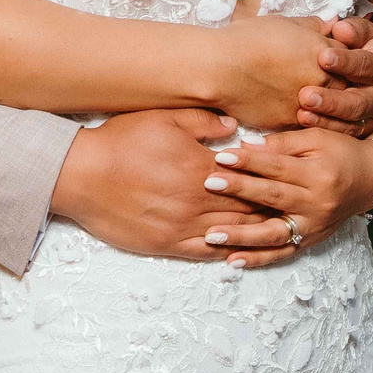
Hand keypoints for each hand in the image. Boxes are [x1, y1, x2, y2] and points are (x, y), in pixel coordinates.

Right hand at [49, 109, 298, 263]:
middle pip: (246, 210)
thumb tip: (236, 129)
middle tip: (291, 209)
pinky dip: (225, 253)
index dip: (271, 182)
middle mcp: (197, 202)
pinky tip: (238, 252)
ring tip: (274, 232)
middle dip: (270, 209)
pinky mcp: (165, 245)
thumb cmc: (121, 141)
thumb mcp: (165, 118)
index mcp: (201, 169)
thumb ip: (205, 122)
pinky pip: (204, 254)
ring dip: (253, 235)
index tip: (288, 181)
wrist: (81, 174)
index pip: (249, 180)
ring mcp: (181, 227)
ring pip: (230, 235)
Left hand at [201, 127, 372, 247]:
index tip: (221, 157)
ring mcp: (313, 227)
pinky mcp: (310, 241)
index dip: (249, 162)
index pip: (277, 167)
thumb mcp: (317, 139)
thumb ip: (282, 144)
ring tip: (212, 236)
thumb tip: (247, 146)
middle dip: (238, 191)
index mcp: (318, 174)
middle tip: (208, 184)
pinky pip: (282, 254)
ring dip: (241, 237)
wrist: (371, 179)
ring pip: (274, 234)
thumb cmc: (341, 152)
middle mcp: (316, 204)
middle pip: (272, 198)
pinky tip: (233, 261)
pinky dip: (258, 259)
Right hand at [209, 16, 352, 128]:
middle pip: (346, 83)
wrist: (219, 68)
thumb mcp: (282, 22)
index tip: (335, 58)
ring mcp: (307, 102)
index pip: (349, 56)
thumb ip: (312, 24)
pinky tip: (295, 108)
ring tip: (310, 96)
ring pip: (330, 107)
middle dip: (340, 81)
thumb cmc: (246, 40)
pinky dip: (306, 116)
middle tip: (327, 79)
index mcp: (322, 49)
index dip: (342, 56)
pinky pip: (308, 122)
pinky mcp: (291, 121)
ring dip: (326, 103)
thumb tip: (331, 20)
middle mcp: (321, 77)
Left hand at [295, 15, 372, 136]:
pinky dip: (323, 129)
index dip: (345, 62)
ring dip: (324, 118)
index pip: (365, 65)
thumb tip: (340, 28)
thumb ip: (353, 29)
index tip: (323, 57)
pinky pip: (341, 133)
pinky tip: (302, 121)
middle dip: (332, 101)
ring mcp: (370, 115)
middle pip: (357, 102)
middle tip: (306, 95)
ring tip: (302, 112)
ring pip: (349, 122)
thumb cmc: (365, 46)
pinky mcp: (358, 129)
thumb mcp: (365, 32)